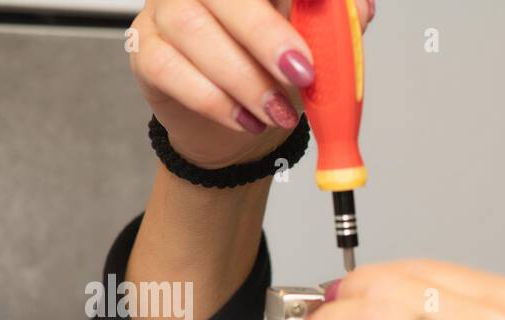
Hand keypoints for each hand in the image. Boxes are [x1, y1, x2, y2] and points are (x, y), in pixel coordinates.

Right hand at [128, 0, 373, 168]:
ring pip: (194, 31)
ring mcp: (165, 11)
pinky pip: (170, 69)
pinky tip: (246, 120)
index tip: (319, 6)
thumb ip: (336, 25)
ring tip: (279, 113)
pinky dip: (215, 101)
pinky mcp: (145, 51)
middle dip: (266, 34)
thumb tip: (359, 9)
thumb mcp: (316, 47)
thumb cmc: (275, 73)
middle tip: (303, 74)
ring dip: (245, 79)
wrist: (242, 123)